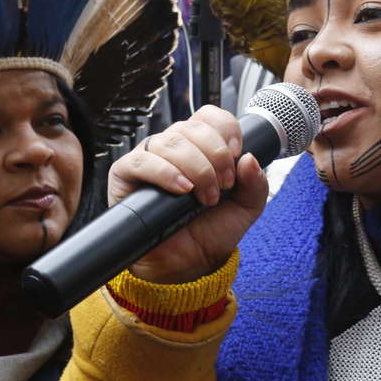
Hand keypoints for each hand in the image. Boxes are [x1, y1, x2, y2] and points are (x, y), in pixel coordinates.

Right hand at [108, 105, 267, 283]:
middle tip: (223, 186)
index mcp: (201, 146)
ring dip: (195, 167)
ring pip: (170, 142)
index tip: (237, 152)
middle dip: (215, 156)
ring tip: (205, 197)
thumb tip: (249, 159)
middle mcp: (174, 147)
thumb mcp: (245, 209)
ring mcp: (149, 158)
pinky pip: (140, 161)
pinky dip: (164, 172)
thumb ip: (255, 185)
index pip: (210, 116)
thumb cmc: (210, 232)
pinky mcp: (125, 175)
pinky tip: (181, 189)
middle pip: (192, 127)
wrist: (188, 265)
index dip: (225, 128)